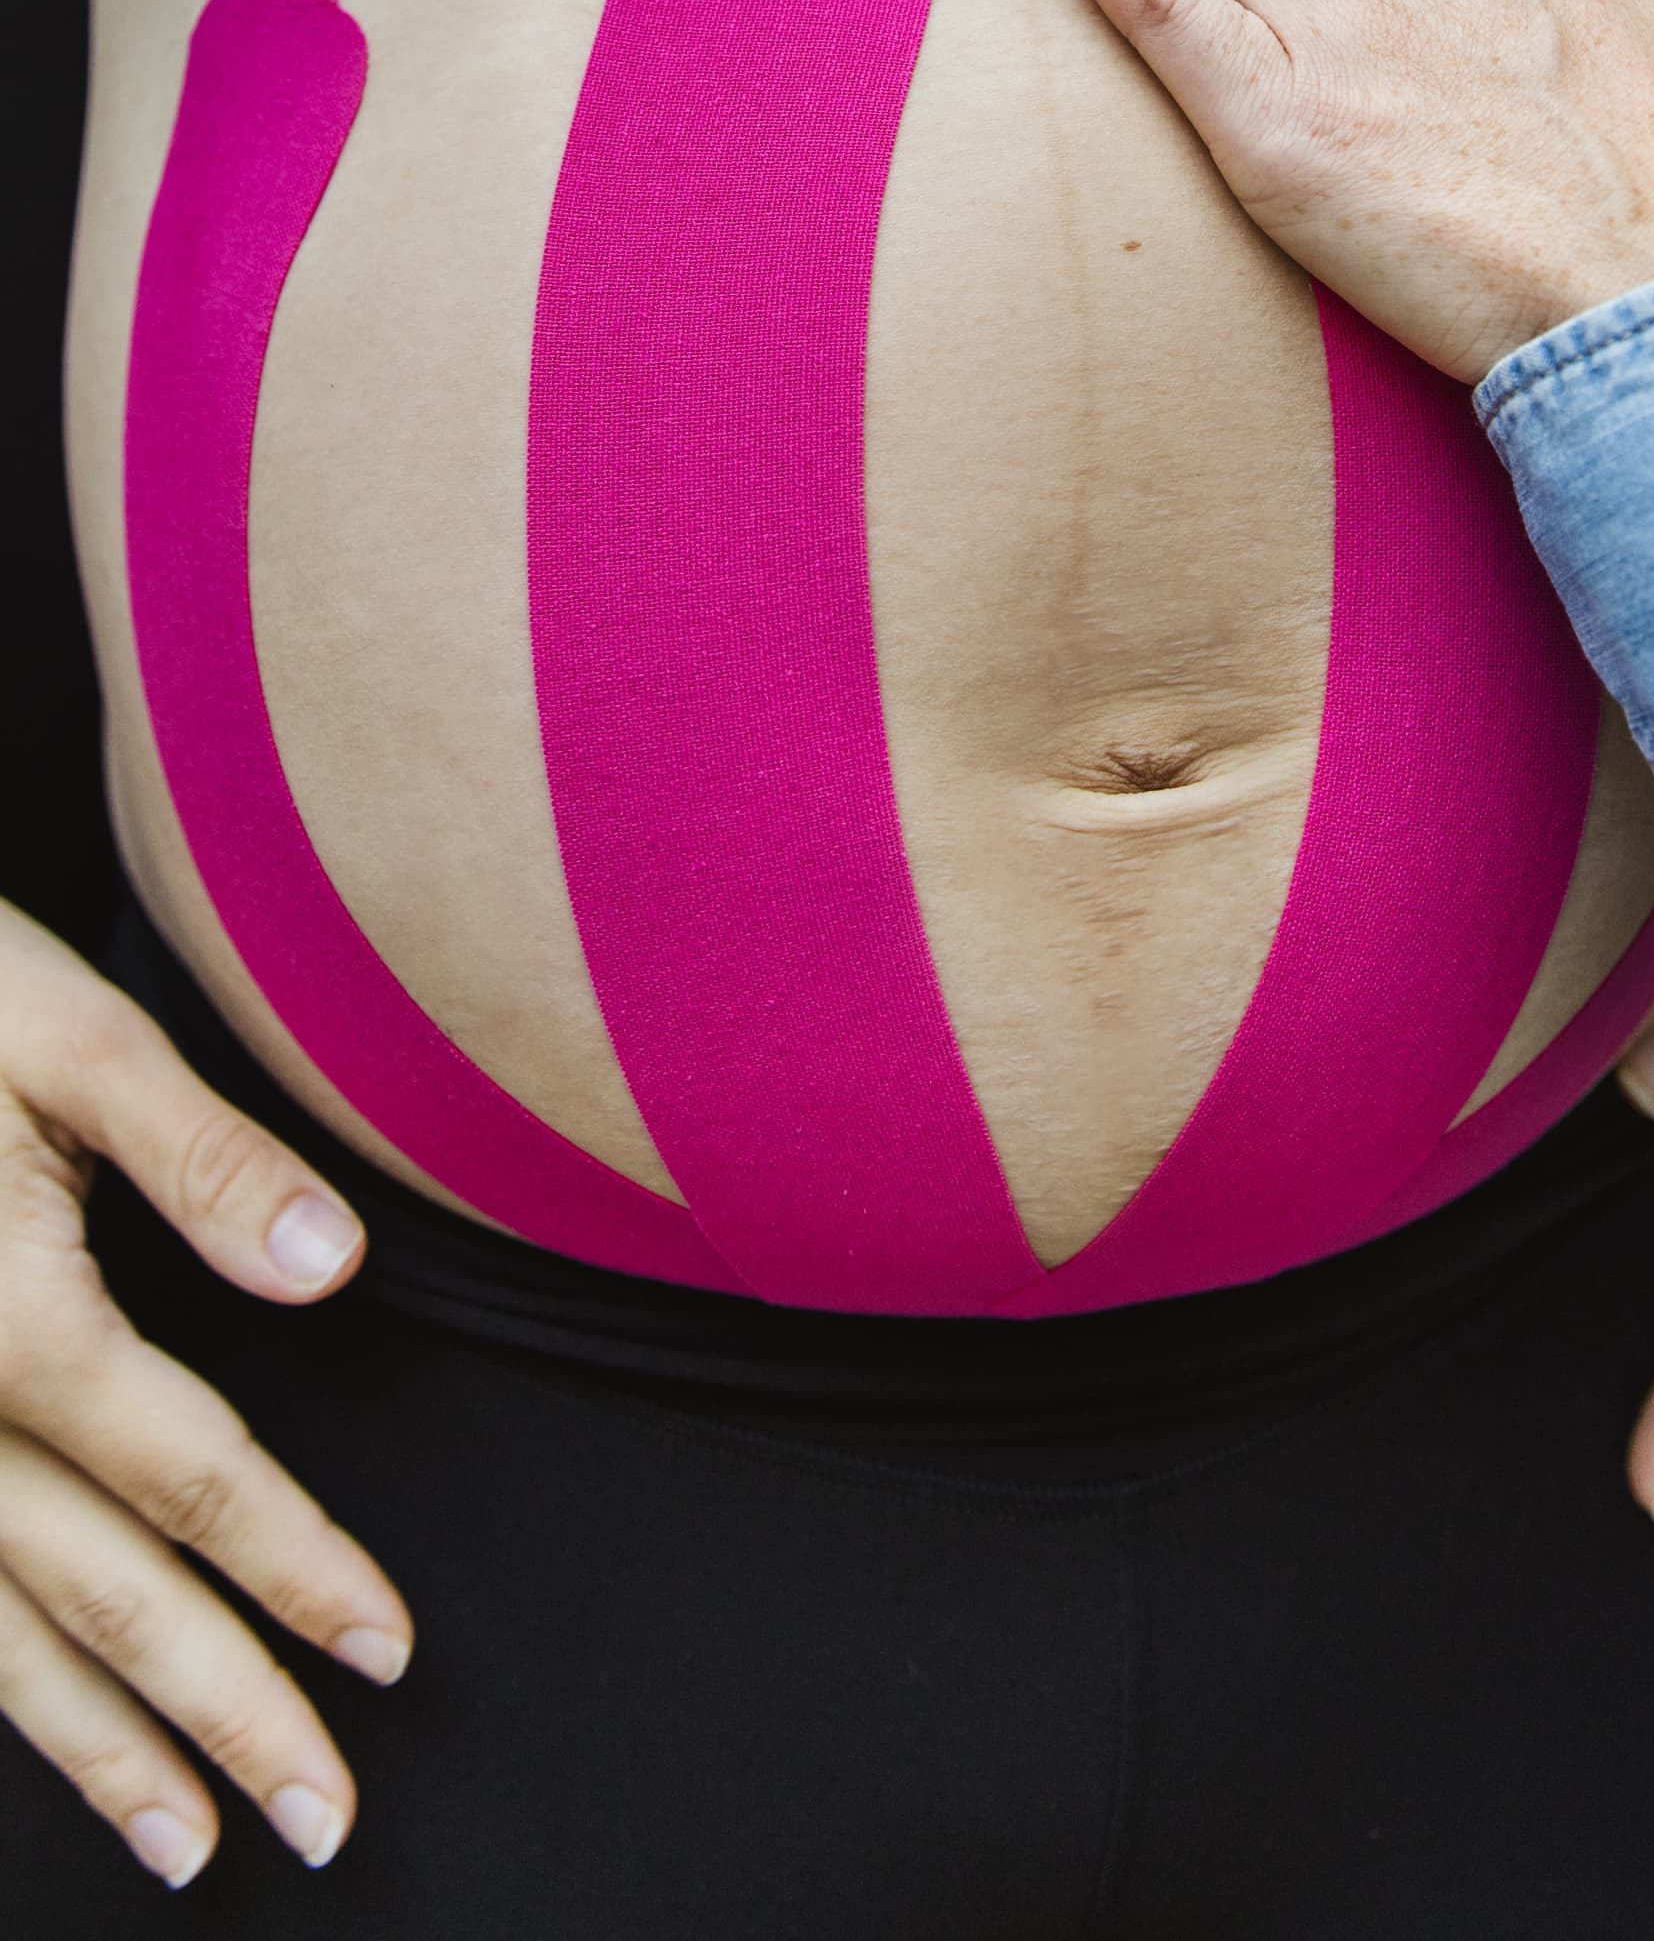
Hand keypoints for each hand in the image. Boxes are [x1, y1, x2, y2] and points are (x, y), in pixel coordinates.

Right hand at [0, 897, 410, 1886]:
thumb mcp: (73, 1039)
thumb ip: (207, 1161)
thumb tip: (332, 1269)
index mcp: (16, 1328)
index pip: (193, 1482)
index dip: (297, 1572)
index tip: (385, 1653)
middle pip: (101, 1598)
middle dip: (220, 1714)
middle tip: (323, 1818)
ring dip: (100, 1749)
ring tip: (193, 1845)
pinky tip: (46, 1730)